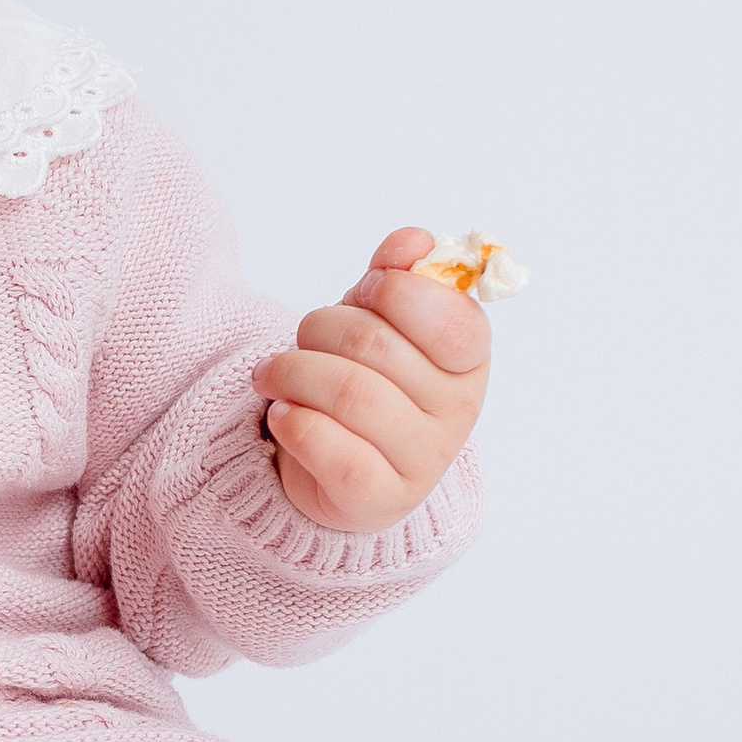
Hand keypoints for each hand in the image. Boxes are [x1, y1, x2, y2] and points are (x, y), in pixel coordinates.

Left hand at [250, 227, 491, 531]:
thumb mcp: (381, 321)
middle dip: (321, 327)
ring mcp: (421, 461)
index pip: (453, 320)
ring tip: (272, 373)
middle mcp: (456, 412)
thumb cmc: (367, 378)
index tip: (364, 289)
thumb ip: (396, 277)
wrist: (340, 468)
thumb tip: (413, 243)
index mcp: (468, 361)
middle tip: (302, 337)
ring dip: (292, 372)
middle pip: (376, 347)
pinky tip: (282, 414)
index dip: (395, 292)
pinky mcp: (377, 499)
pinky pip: (331, 449)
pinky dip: (293, 422)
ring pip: (348, 394)